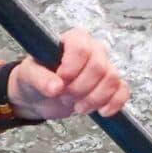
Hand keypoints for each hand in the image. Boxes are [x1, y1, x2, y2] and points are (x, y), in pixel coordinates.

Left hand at [9, 29, 127, 121]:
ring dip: (93, 98)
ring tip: (76, 106)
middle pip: (99, 67)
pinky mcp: (109, 86)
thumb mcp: (29, 75)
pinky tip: (101, 112)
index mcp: (72, 40)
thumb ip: (40, 78)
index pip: (81, 47)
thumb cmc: (34, 78)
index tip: (61, 80)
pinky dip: (114, 103)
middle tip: (64, 96)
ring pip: (112, 80)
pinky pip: (122, 92)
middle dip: (80, 88)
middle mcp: (92, 50)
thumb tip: (55, 87)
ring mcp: (104, 67)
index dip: (73, 67)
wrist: (38, 96)